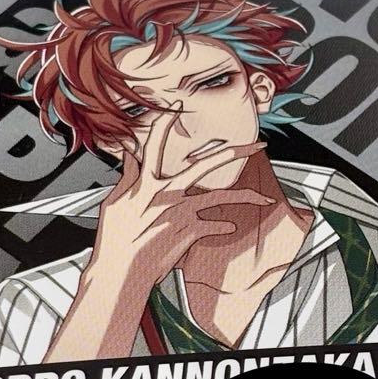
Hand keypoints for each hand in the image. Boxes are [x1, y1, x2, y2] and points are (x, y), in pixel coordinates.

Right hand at [88, 101, 270, 292]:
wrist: (122, 272)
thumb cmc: (114, 240)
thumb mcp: (114, 204)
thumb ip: (126, 178)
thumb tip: (128, 155)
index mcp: (146, 184)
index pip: (154, 146)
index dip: (164, 124)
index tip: (175, 107)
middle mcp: (167, 193)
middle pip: (206, 165)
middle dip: (234, 152)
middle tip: (256, 145)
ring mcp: (181, 212)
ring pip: (221, 197)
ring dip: (246, 197)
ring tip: (263, 199)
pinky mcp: (189, 232)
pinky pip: (214, 226)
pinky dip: (222, 227)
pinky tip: (229, 227)